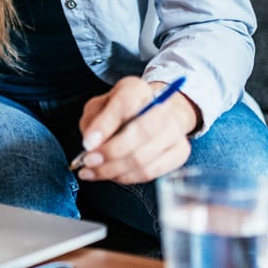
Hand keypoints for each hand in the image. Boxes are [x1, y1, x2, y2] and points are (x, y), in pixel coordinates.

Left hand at [76, 77, 199, 183]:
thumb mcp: (99, 108)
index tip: (87, 144)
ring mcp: (175, 130)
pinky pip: (151, 172)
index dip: (105, 126)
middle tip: (89, 161)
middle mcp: (162, 107)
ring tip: (93, 171)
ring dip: (114, 169)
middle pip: (141, 132)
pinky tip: (111, 175)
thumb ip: (93, 122)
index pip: (125, 104)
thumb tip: (91, 144)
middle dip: (111, 152)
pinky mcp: (180, 152)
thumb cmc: (119, 113)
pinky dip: (127, 177)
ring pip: (144, 157)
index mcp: (137, 90)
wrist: (152, 115)